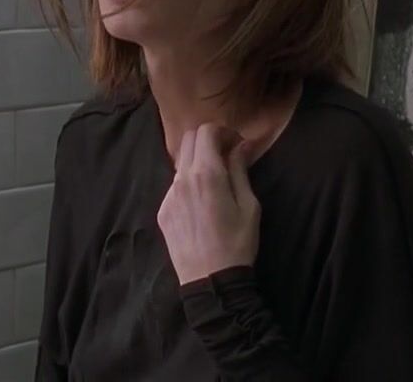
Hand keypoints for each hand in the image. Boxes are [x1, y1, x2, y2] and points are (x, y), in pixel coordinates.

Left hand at [157, 123, 260, 284]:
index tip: (237, 144)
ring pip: (180, 163)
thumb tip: (241, 145)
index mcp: (206, 174)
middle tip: (226, 155)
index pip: (206, 131)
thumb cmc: (238, 243)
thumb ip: (240, 170)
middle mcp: (182, 179)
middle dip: (208, 140)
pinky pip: (175, 186)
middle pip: (188, 140)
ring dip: (197, 162)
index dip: (223, 132)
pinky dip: (189, 183)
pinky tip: (202, 204)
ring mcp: (169, 195)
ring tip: (216, 181)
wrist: (211, 280)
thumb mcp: (249, 205)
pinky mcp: (163, 211)